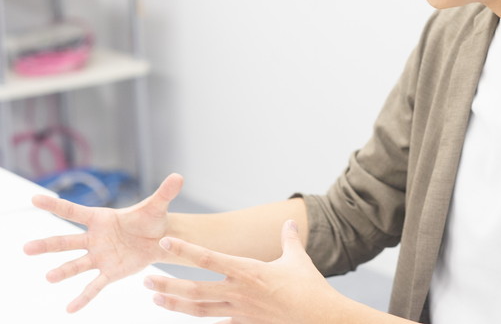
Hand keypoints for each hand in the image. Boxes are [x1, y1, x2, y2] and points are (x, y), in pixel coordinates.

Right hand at [23, 173, 184, 312]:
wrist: (160, 240)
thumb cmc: (152, 220)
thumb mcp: (157, 207)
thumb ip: (165, 192)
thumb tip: (179, 175)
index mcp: (101, 219)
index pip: (74, 211)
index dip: (55, 205)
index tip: (34, 199)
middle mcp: (95, 238)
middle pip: (67, 241)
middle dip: (47, 244)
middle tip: (27, 248)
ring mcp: (99, 257)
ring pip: (76, 264)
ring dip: (63, 271)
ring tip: (49, 277)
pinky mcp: (109, 272)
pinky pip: (93, 286)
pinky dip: (83, 297)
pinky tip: (70, 309)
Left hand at [145, 219, 343, 323]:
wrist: (318, 318)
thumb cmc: (309, 287)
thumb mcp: (297, 259)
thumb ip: (289, 240)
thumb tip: (289, 223)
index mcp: (248, 271)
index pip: (208, 259)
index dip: (184, 251)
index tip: (165, 243)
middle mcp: (238, 292)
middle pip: (194, 290)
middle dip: (167, 285)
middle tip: (146, 280)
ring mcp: (239, 312)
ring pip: (198, 310)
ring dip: (174, 305)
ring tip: (155, 299)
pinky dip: (200, 323)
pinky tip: (185, 320)